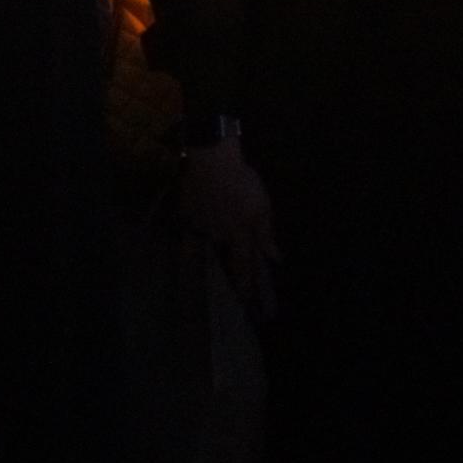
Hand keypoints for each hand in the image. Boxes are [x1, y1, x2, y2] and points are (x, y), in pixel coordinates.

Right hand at [181, 137, 278, 313]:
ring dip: (219, 247)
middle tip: (238, 291)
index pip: (245, 264)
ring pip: (214, 242)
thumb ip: (266, 234)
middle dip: (234, 274)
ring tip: (223, 253)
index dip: (247, 281)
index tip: (247, 300)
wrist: (212, 163)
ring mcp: (203, 228)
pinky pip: (189, 237)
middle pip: (229, 257)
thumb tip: (275, 258)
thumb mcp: (262, 207)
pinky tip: (190, 253)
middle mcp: (221, 236)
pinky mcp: (188, 218)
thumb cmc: (243, 182)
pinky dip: (190, 246)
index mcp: (241, 233)